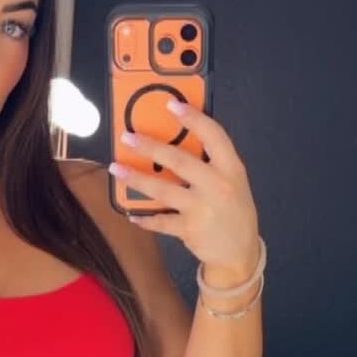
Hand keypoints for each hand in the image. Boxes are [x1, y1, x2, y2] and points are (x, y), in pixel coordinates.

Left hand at [109, 100, 261, 288]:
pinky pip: (160, 221)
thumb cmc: (234, 210)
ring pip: (162, 189)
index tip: (172, 105)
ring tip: (116, 168)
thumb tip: (176, 141)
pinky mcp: (189, 230)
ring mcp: (202, 209)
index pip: (214, 135)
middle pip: (179, 161)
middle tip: (128, 137)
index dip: (193, 118)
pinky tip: (131, 213)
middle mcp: (217, 186)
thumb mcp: (233, 181)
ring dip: (135, 178)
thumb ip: (212, 163)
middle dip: (150, 147)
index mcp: (231, 168)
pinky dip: (144, 218)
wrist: (240, 252)